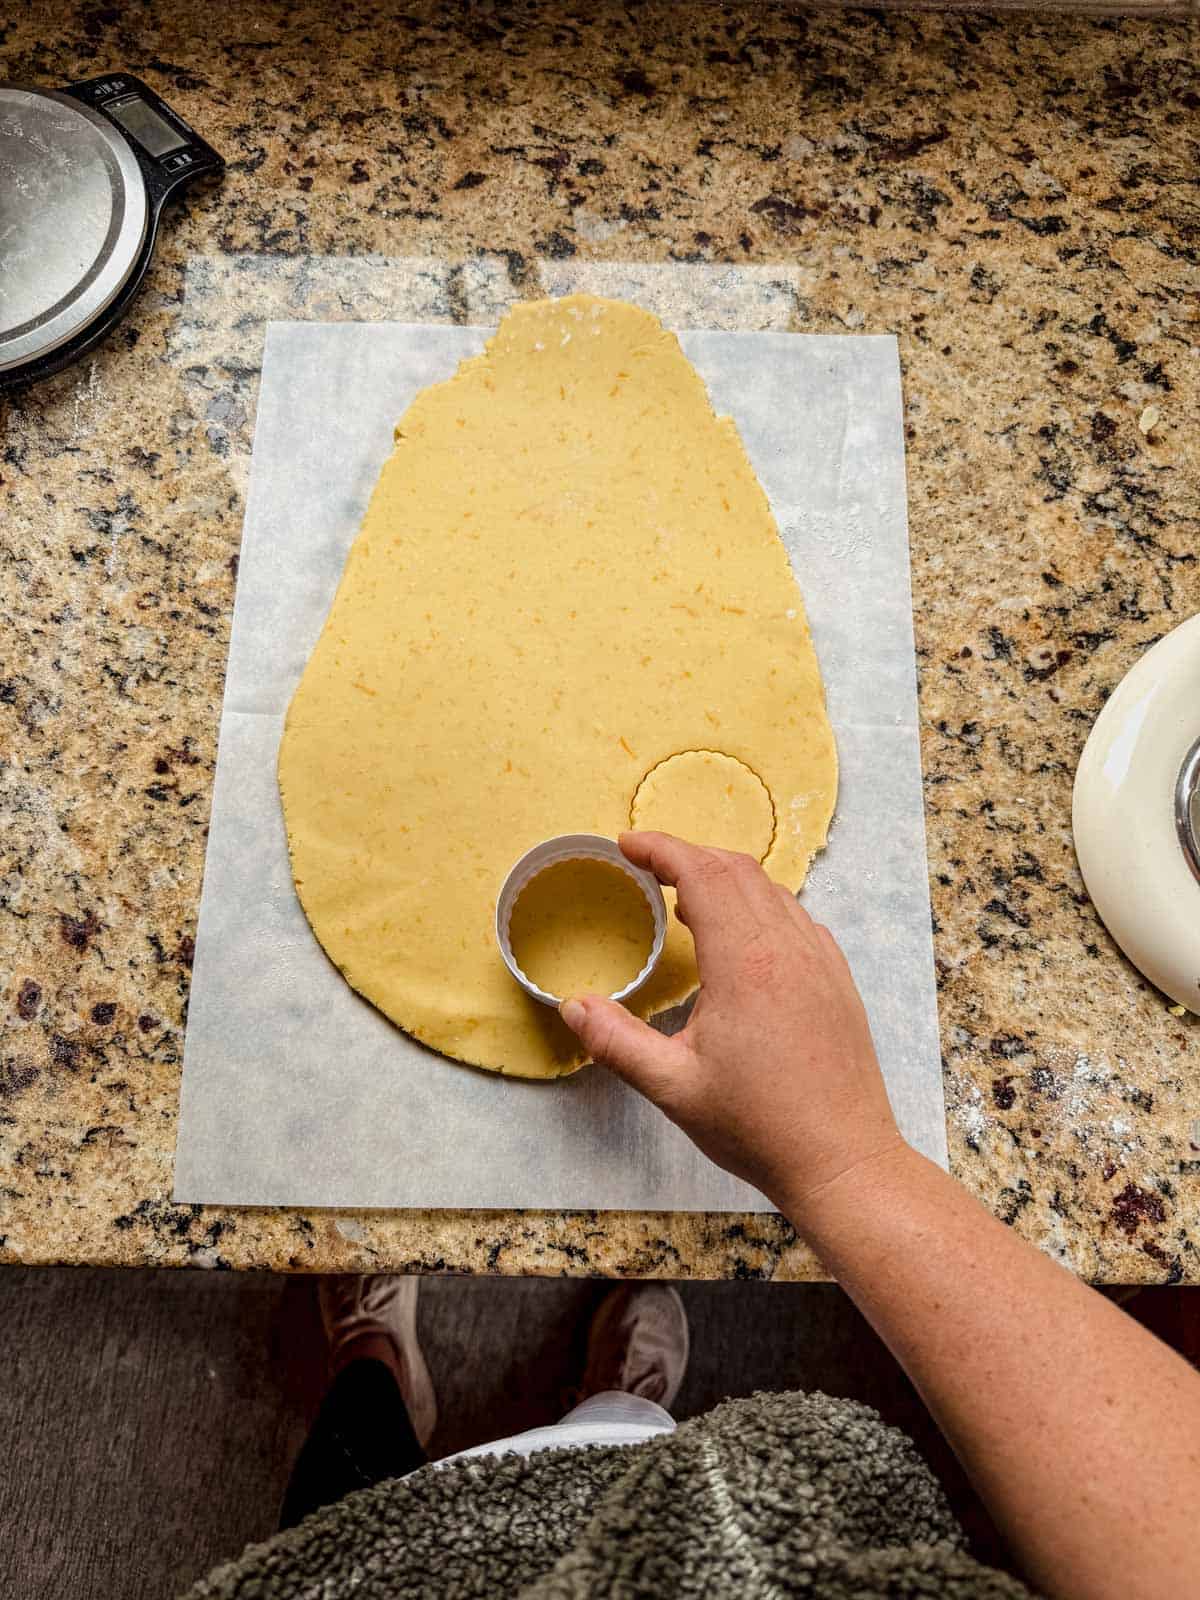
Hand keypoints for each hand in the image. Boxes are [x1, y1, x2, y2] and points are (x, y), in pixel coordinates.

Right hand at [558, 831, 904, 1213]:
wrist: (842, 1159)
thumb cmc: (761, 1127)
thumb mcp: (674, 1088)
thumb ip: (618, 1042)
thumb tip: (574, 1006)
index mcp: (745, 962)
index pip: (702, 874)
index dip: (662, 849)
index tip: (629, 844)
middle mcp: (788, 948)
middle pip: (736, 869)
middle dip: (688, 855)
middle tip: (648, 865)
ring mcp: (819, 961)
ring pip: (771, 889)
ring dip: (725, 876)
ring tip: (687, 894)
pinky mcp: (837, 980)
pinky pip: (796, 917)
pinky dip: (760, 903)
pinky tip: (743, 932)